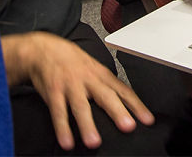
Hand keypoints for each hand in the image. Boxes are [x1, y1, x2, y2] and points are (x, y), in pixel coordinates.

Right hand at [2, 32, 153, 149]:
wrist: (44, 49)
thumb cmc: (72, 62)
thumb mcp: (93, 69)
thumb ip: (106, 87)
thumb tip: (125, 107)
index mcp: (101, 74)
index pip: (123, 90)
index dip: (136, 105)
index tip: (148, 120)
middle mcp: (88, 79)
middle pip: (105, 96)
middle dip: (118, 111)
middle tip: (128, 126)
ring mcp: (70, 85)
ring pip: (81, 106)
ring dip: (87, 124)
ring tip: (94, 142)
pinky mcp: (53, 92)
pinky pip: (58, 111)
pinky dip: (62, 127)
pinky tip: (67, 141)